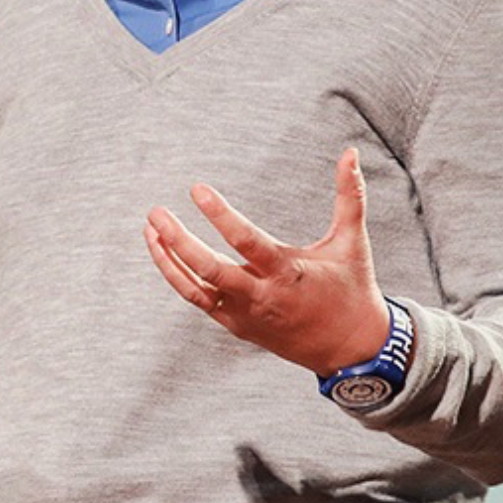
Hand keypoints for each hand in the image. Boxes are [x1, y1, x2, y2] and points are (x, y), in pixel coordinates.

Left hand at [144, 148, 392, 375]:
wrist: (351, 350)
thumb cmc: (352, 289)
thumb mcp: (353, 241)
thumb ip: (349, 195)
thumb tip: (350, 152)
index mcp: (287, 272)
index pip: (245, 242)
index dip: (220, 215)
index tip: (196, 189)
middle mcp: (261, 296)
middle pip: (210, 270)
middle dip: (178, 242)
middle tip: (156, 212)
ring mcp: (246, 315)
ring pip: (195, 290)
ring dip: (168, 260)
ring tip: (150, 229)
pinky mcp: (238, 326)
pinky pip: (199, 301)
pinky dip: (178, 277)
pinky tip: (164, 252)